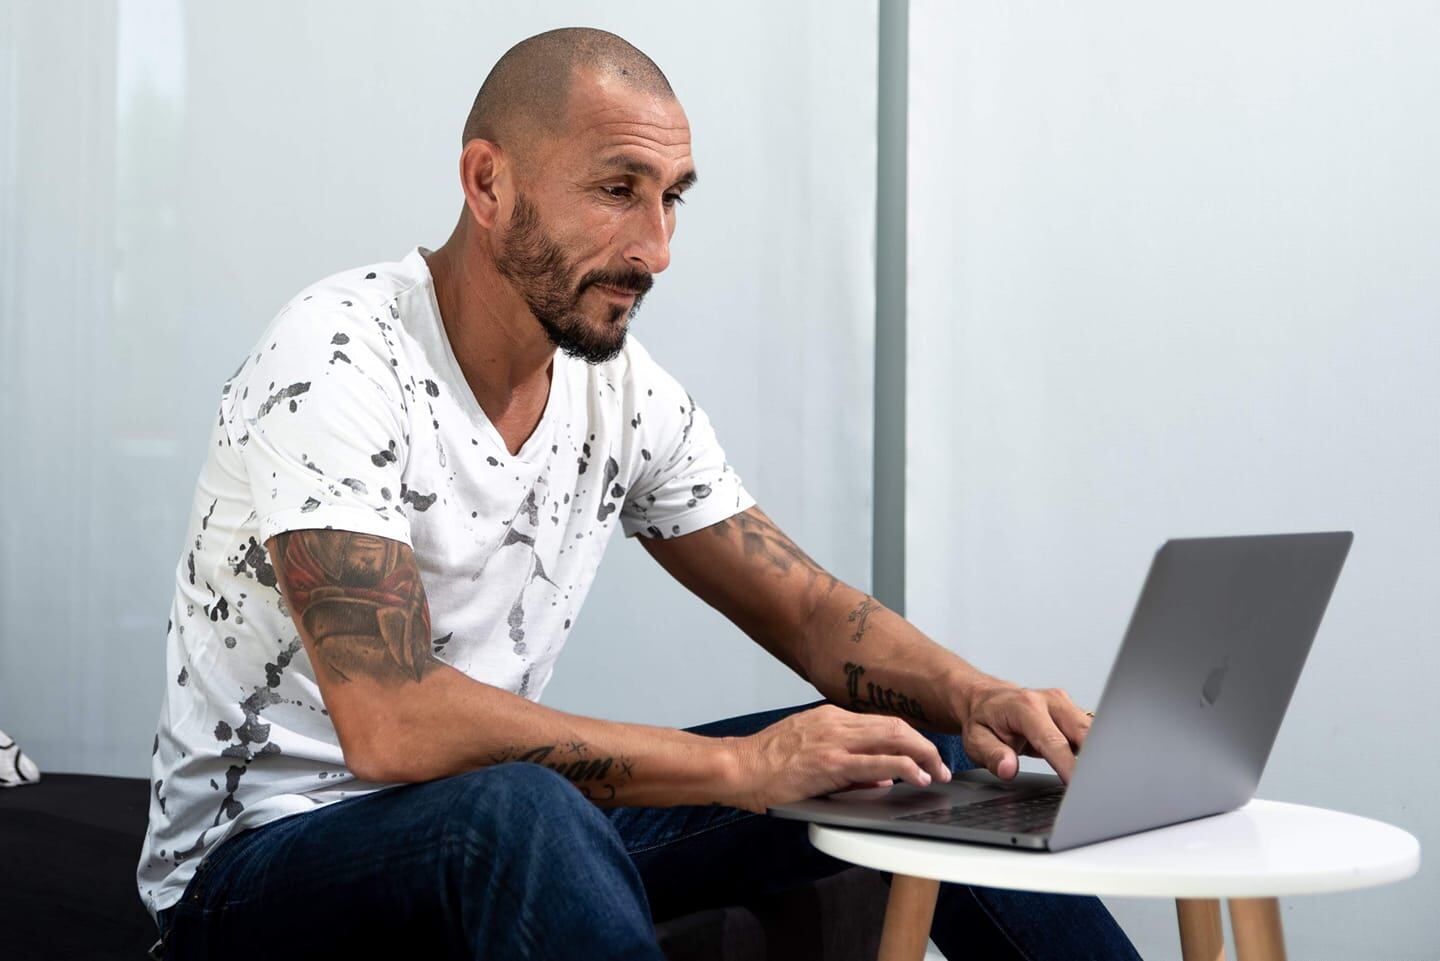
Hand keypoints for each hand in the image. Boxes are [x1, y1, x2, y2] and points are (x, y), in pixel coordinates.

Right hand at [722, 704, 952, 813]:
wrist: (738, 767)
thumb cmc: (767, 765)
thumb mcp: (811, 756)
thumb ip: (849, 767)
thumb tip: (883, 778)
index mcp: (830, 718)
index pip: (882, 723)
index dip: (910, 738)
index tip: (925, 754)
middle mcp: (835, 723)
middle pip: (895, 725)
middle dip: (924, 745)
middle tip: (941, 765)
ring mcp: (834, 740)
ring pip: (893, 737)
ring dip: (923, 754)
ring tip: (938, 772)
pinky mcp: (831, 761)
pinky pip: (879, 761)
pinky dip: (905, 767)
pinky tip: (919, 777)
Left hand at [960, 678, 1090, 783]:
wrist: (986, 700)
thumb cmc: (983, 721)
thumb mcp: (976, 741)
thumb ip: (993, 755)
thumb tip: (1008, 769)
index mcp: (1025, 707)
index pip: (1054, 741)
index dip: (1069, 766)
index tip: (1079, 787)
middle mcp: (1049, 701)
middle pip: (1084, 733)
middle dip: (1095, 761)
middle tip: (1098, 789)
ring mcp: (1064, 704)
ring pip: (1093, 732)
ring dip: (1097, 756)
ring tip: (1098, 782)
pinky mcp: (1072, 712)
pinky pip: (1091, 733)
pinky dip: (1094, 751)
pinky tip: (1093, 770)